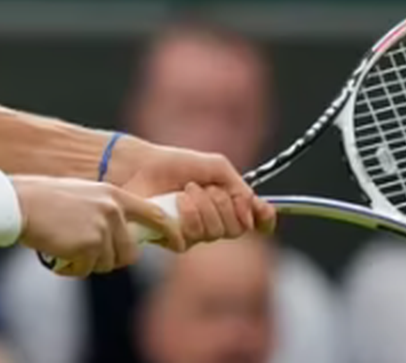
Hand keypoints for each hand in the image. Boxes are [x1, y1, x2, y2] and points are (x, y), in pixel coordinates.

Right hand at [12, 174, 187, 276]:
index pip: (154, 215)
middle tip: (86, 252)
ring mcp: (102, 228)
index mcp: (115, 195)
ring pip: (108, 263)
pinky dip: (73, 267)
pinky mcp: (89, 245)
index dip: (169, 231)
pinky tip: (59, 251)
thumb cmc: (45, 200)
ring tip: (67, 246)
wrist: (20, 203)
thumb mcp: (84, 196)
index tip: (179, 242)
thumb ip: (106, 212)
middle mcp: (113, 210)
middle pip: (130, 252)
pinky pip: (88, 268)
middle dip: (112, 258)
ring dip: (88, 263)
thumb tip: (120, 239)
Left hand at [103, 136, 276, 245]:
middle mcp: (214, 222)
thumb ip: (240, 187)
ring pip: (214, 233)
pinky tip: (175, 202)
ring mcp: (195, 233)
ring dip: (202, 207)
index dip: (264, 219)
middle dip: (223, 205)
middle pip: (237, 229)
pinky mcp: (173, 240)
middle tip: (205, 188)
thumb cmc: (175, 165)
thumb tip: (253, 212)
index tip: (263, 211)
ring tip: (186, 191)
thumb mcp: (215, 167)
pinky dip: (186, 215)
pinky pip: (190, 239)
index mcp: (227, 204)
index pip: (255, 221)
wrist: (142, 167)